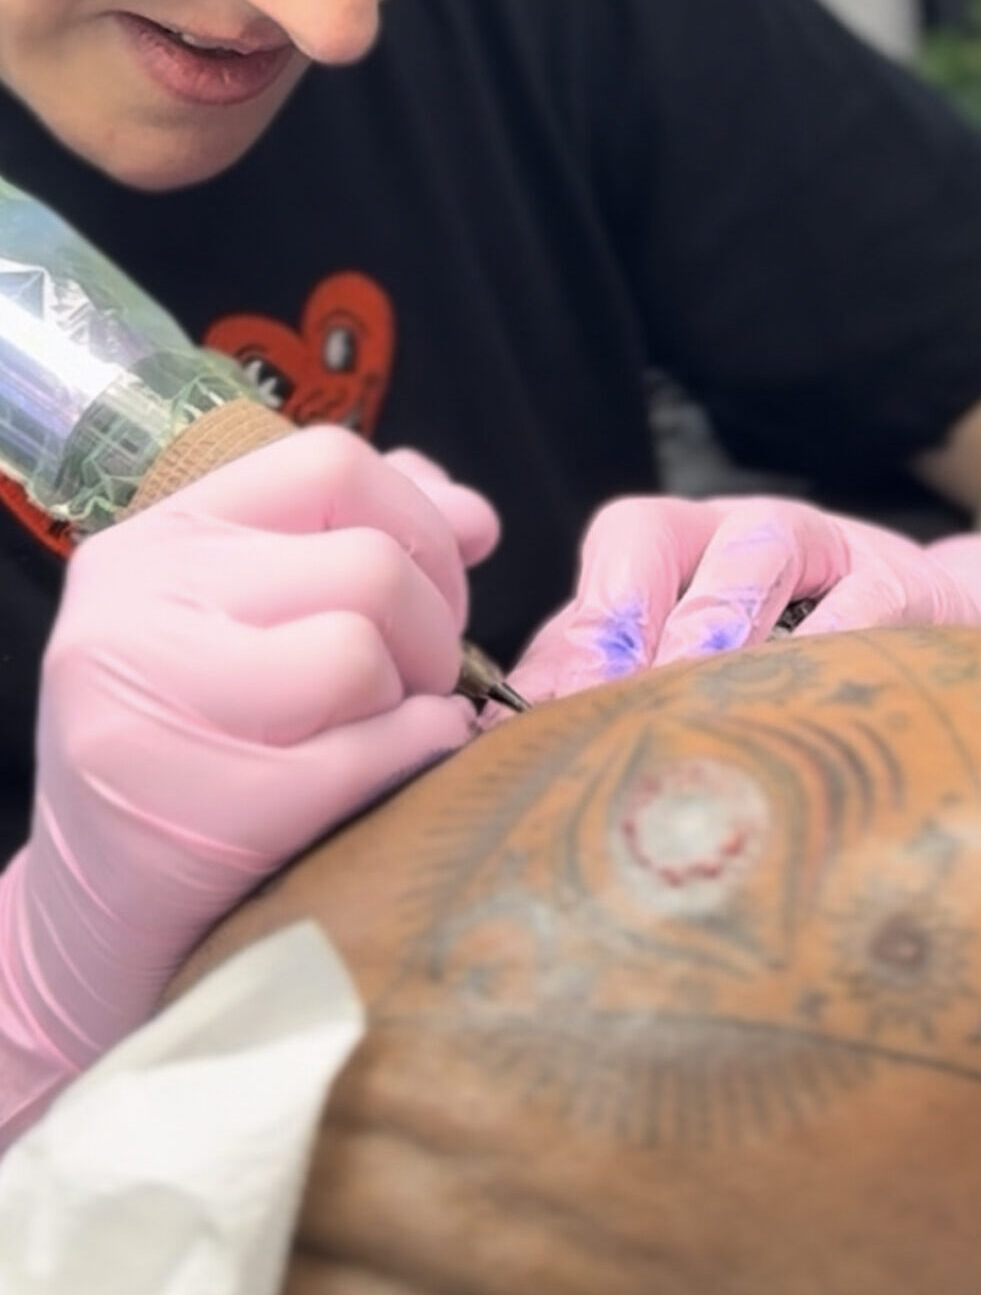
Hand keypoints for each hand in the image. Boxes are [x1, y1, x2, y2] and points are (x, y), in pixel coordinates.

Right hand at [0, 428, 499, 1143]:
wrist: (106, 918)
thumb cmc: (219, 745)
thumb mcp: (267, 616)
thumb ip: (369, 538)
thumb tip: (474, 515)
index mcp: (161, 539)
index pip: (333, 463)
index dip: (419, 520)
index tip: (434, 581)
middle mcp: (134, 607)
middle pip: (372, 564)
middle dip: (434, 626)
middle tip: (417, 678)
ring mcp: (149, 707)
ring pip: (365, 647)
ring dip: (416, 695)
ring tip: (384, 725)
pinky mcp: (194, 808)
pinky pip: (370, 748)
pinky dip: (412, 758)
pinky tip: (386, 776)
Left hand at [508, 495, 980, 704]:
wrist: (952, 652)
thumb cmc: (801, 679)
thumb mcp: (702, 675)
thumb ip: (615, 693)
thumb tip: (505, 747)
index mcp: (679, 552)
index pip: (607, 557)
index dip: (573, 629)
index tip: (545, 717)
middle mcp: (741, 531)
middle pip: (650, 528)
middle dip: (616, 616)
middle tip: (597, 706)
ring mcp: (828, 544)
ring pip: (756, 545)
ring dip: (712, 617)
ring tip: (690, 690)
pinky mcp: (907, 581)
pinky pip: (864, 598)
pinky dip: (830, 646)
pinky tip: (801, 704)